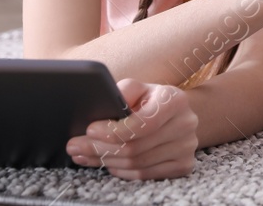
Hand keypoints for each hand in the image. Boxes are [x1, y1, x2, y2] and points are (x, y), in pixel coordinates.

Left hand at [67, 79, 198, 179]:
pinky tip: (107, 162)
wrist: (178, 115)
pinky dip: (121, 171)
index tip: (89, 130)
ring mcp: (187, 147)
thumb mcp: (138, 88)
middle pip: (135, 147)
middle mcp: (186, 123)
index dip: (113, 130)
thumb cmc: (151, 101)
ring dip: (106, 161)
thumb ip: (124, 91)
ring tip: (84, 155)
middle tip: (75, 146)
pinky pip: (144, 175)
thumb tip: (105, 104)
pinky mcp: (184, 165)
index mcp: (175, 100)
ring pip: (137, 164)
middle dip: (100, 148)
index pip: (142, 123)